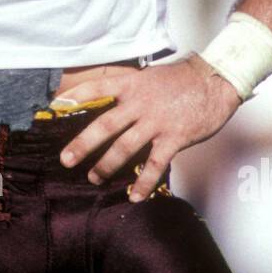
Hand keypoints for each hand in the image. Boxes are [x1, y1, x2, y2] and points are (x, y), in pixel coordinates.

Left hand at [57, 54, 241, 200]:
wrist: (216, 81)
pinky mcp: (174, 138)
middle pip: (104, 125)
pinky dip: (143, 182)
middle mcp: (140, 103)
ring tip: (94, 177)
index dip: (75, 97)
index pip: (97, 88)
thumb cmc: (183, 78)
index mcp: (132, 84)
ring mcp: (156, 121)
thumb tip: (110, 100)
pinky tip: (135, 196)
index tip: (55, 107)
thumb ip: (130, 89)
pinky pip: (155, 164)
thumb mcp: (150, 76)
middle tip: (66, 159)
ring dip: (106, 165)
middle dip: (82, 144)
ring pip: (124, 147)